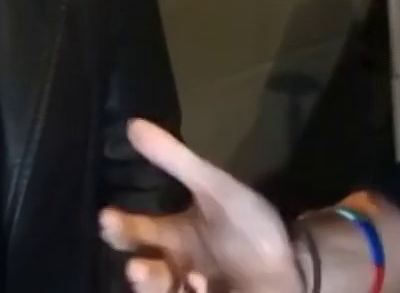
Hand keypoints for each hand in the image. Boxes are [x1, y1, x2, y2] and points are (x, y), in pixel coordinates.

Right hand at [100, 119, 302, 292]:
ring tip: (177, 278)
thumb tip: (132, 123)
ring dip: (157, 288)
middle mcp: (174, 266)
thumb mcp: (214, 187)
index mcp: (172, 235)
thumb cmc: (250, 224)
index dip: (117, 225)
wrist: (293, 257)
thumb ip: (175, 159)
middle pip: (143, 272)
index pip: (133, 231)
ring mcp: (190, 289)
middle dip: (138, 272)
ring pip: (161, 291)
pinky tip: (204, 286)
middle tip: (136, 266)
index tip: (107, 215)